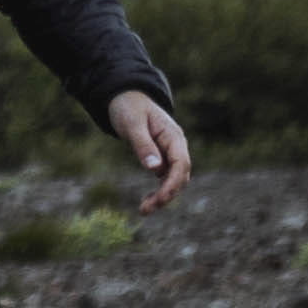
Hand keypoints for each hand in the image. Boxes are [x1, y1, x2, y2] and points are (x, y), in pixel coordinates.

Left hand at [110, 90, 197, 214]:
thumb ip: (143, 145)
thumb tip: (155, 170)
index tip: (160, 199)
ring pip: (174, 179)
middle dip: (167, 194)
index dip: (173, 183)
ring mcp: (170, 152)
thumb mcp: (132, 124)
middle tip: (145, 209)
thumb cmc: (129, 107)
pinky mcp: (162, 157)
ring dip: (163, 195)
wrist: (125, 97)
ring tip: (144, 210)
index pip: (181, 164)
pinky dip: (159, 189)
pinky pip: (165, 177)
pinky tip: (147, 200)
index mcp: (173, 136)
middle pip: (180, 175)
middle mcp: (176, 145)